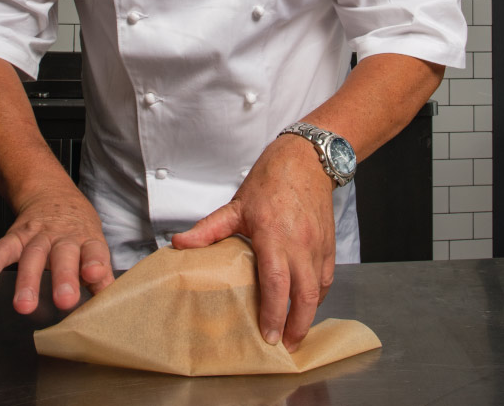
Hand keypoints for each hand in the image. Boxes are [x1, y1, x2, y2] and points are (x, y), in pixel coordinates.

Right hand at [0, 188, 114, 313]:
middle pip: (64, 255)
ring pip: (33, 256)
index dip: (96, 263)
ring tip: (24, 305)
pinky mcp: (16, 236)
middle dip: (64, 278)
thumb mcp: (94, 246)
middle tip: (65, 300)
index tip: (96, 275)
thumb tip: (108, 299)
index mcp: (87, 240)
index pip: (95, 251)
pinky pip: (1, 251)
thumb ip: (100, 274)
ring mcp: (38, 235)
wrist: (51, 194)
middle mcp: (63, 237)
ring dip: (27, 281)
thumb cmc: (77, 229)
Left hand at [172, 134, 335, 351]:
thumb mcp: (235, 205)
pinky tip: (308, 305)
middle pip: (305, 295)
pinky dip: (319, 296)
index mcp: (274, 237)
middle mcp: (300, 245)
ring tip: (295, 333)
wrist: (306, 161)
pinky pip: (327, 277)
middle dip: (297, 327)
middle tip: (286, 347)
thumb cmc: (271, 181)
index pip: (276, 284)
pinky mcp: (329, 244)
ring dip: (309, 316)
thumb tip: (180, 244)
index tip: (268, 336)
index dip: (273, 314)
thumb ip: (209, 230)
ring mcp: (318, 246)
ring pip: (319, 290)